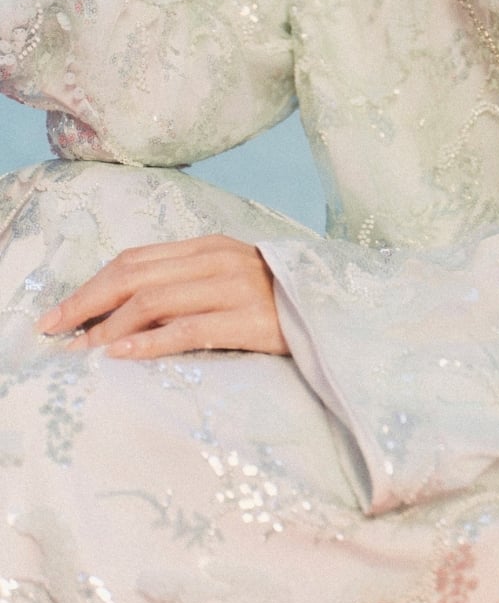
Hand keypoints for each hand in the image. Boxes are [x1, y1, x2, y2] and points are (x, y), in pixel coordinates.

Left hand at [35, 236, 289, 360]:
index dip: (90, 286)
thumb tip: (123, 313)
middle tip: (54, 332)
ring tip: (82, 353)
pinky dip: (149, 341)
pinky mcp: (250, 320)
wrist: (340, 313)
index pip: (134, 260)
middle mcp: (218, 259)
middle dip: (86, 304)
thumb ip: (186, 285)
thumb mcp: (229, 280)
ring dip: (108, 328)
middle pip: (134, 276)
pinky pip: (188, 328)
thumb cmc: (279, 303)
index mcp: (209, 246)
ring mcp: (236, 287)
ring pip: (154, 300)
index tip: (58, 316)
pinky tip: (122, 355)